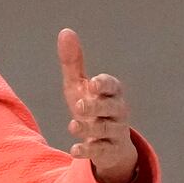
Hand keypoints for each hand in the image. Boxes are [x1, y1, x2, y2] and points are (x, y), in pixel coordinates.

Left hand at [57, 28, 137, 182]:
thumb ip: (73, 62)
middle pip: (112, 108)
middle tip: (80, 105)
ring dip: (90, 128)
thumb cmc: (92, 108)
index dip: (104, 84)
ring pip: (107, 130)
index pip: (112, 86)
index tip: (93, 83)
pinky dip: (89, 151)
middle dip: (97, 106)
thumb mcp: (79, 85)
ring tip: (73, 125)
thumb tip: (65, 31)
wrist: (106, 145)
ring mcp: (116, 133)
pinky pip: (102, 152)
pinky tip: (74, 149)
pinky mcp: (110, 151)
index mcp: (111, 93)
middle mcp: (118, 112)